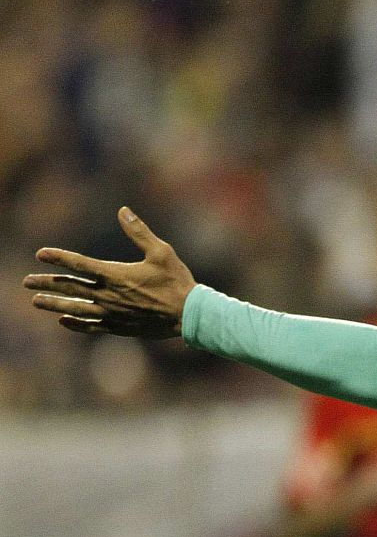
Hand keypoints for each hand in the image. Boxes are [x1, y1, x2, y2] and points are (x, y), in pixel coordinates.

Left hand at [24, 208, 197, 337]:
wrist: (189, 315)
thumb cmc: (177, 281)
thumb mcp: (162, 252)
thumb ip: (139, 232)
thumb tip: (123, 211)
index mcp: (116, 275)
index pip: (80, 264)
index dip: (59, 257)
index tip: (41, 254)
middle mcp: (108, 295)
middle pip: (70, 287)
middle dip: (46, 283)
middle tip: (26, 281)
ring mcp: (112, 312)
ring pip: (75, 308)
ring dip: (53, 304)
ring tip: (36, 301)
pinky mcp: (119, 326)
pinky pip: (91, 325)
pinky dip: (75, 323)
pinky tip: (64, 320)